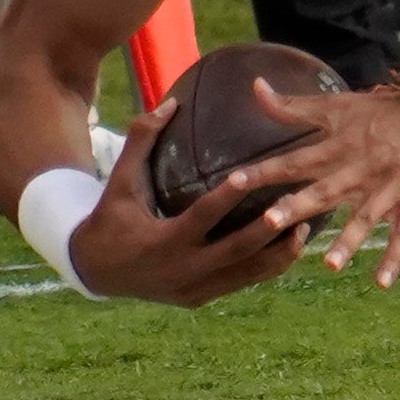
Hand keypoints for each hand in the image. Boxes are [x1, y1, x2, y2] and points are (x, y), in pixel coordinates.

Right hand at [64, 101, 311, 306]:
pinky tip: (289, 245)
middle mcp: (180, 270)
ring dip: (278, 253)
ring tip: (307, 226)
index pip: (200, 218)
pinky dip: (266, 267)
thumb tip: (171, 101)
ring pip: (245, 274)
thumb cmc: (110, 218)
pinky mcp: (199, 298)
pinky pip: (239, 283)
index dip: (226, 198)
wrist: (92, 270)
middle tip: (296, 205)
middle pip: (235, 251)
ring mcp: (192, 289)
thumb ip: (141, 141)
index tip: (250, 174)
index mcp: (161, 242)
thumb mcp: (118, 181)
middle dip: (268, 231)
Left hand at [219, 82, 399, 288]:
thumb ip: (296, 105)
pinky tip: (382, 282)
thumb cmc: (390, 112)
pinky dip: (395, 257)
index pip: (297, 159)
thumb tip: (254, 86)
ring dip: (348, 240)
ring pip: (366, 216)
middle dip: (299, 206)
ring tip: (328, 264)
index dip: (266, 170)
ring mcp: (391, 187)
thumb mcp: (343, 105)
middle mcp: (363, 167)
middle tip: (270, 221)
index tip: (233, 181)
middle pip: (327, 189)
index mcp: (343, 145)